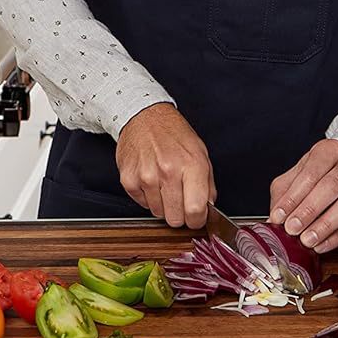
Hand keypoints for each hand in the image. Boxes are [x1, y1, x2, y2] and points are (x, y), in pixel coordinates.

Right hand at [115, 103, 214, 228]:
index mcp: (192, 164)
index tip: (196, 218)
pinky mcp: (129, 180)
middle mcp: (168, 171)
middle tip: (180, 200)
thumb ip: (207, 184)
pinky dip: (147, 197)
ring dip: (162, 204)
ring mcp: (146, 176)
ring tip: (163, 183)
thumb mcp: (200, 152)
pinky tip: (151, 179)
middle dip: (179, 214)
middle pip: (175, 218)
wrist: (144, 117)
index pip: (196, 210)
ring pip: (158, 213)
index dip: (197, 220)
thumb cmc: (173, 134)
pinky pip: (142, 204)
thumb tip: (208, 209)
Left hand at [267, 139, 337, 252]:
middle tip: (293, 228)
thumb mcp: (296, 177)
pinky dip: (337, 236)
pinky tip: (321, 245)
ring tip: (307, 240)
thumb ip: (284, 194)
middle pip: (332, 186)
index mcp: (329, 150)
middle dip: (309, 210)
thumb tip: (275, 219)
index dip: (294, 196)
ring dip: (325, 225)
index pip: (311, 172)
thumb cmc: (317, 174)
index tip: (280, 216)